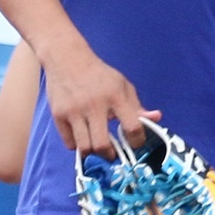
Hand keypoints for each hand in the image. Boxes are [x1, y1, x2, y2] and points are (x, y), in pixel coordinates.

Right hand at [41, 45, 158, 157]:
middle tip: (113, 154)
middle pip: (103, 145)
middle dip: (110, 155)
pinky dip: (77, 145)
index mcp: (115, 95)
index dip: (137, 141)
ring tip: (97, 148)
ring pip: (85, 148)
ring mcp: (74, 111)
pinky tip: (82, 137)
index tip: (134, 143)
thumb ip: (137, 106)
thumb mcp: (122, 85)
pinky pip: (70, 143)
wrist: (66, 58)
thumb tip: (156, 118)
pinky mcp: (58, 115)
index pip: (133, 127)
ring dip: (94, 153)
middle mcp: (94, 104)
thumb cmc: (98, 75)